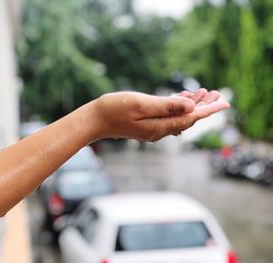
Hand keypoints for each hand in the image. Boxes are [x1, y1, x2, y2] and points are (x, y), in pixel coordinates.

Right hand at [92, 89, 228, 141]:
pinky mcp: (147, 125)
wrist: (95, 120)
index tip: (225, 103)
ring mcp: (153, 128)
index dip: (209, 109)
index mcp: (160, 126)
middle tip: (217, 93)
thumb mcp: (141, 104)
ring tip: (204, 93)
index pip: (191, 117)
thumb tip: (192, 107)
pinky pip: (168, 116)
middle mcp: (159, 130)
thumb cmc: (114, 109)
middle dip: (203, 106)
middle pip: (188, 118)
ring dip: (192, 105)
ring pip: (179, 117)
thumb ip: (167, 106)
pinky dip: (178, 106)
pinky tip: (182, 98)